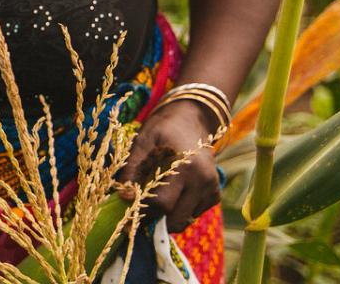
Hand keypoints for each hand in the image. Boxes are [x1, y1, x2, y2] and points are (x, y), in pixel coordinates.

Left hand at [113, 100, 220, 231]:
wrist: (190, 120)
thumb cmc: (162, 130)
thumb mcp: (143, 142)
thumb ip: (133, 169)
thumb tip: (124, 196)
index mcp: (185, 166)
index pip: (163, 203)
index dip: (143, 208)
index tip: (129, 205)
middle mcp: (203, 180)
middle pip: (175, 218)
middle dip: (155, 218)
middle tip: (140, 208)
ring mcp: (212, 188)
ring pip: (185, 220)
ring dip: (168, 216)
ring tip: (155, 198)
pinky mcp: (215, 194)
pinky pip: (194, 214)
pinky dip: (180, 211)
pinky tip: (172, 193)